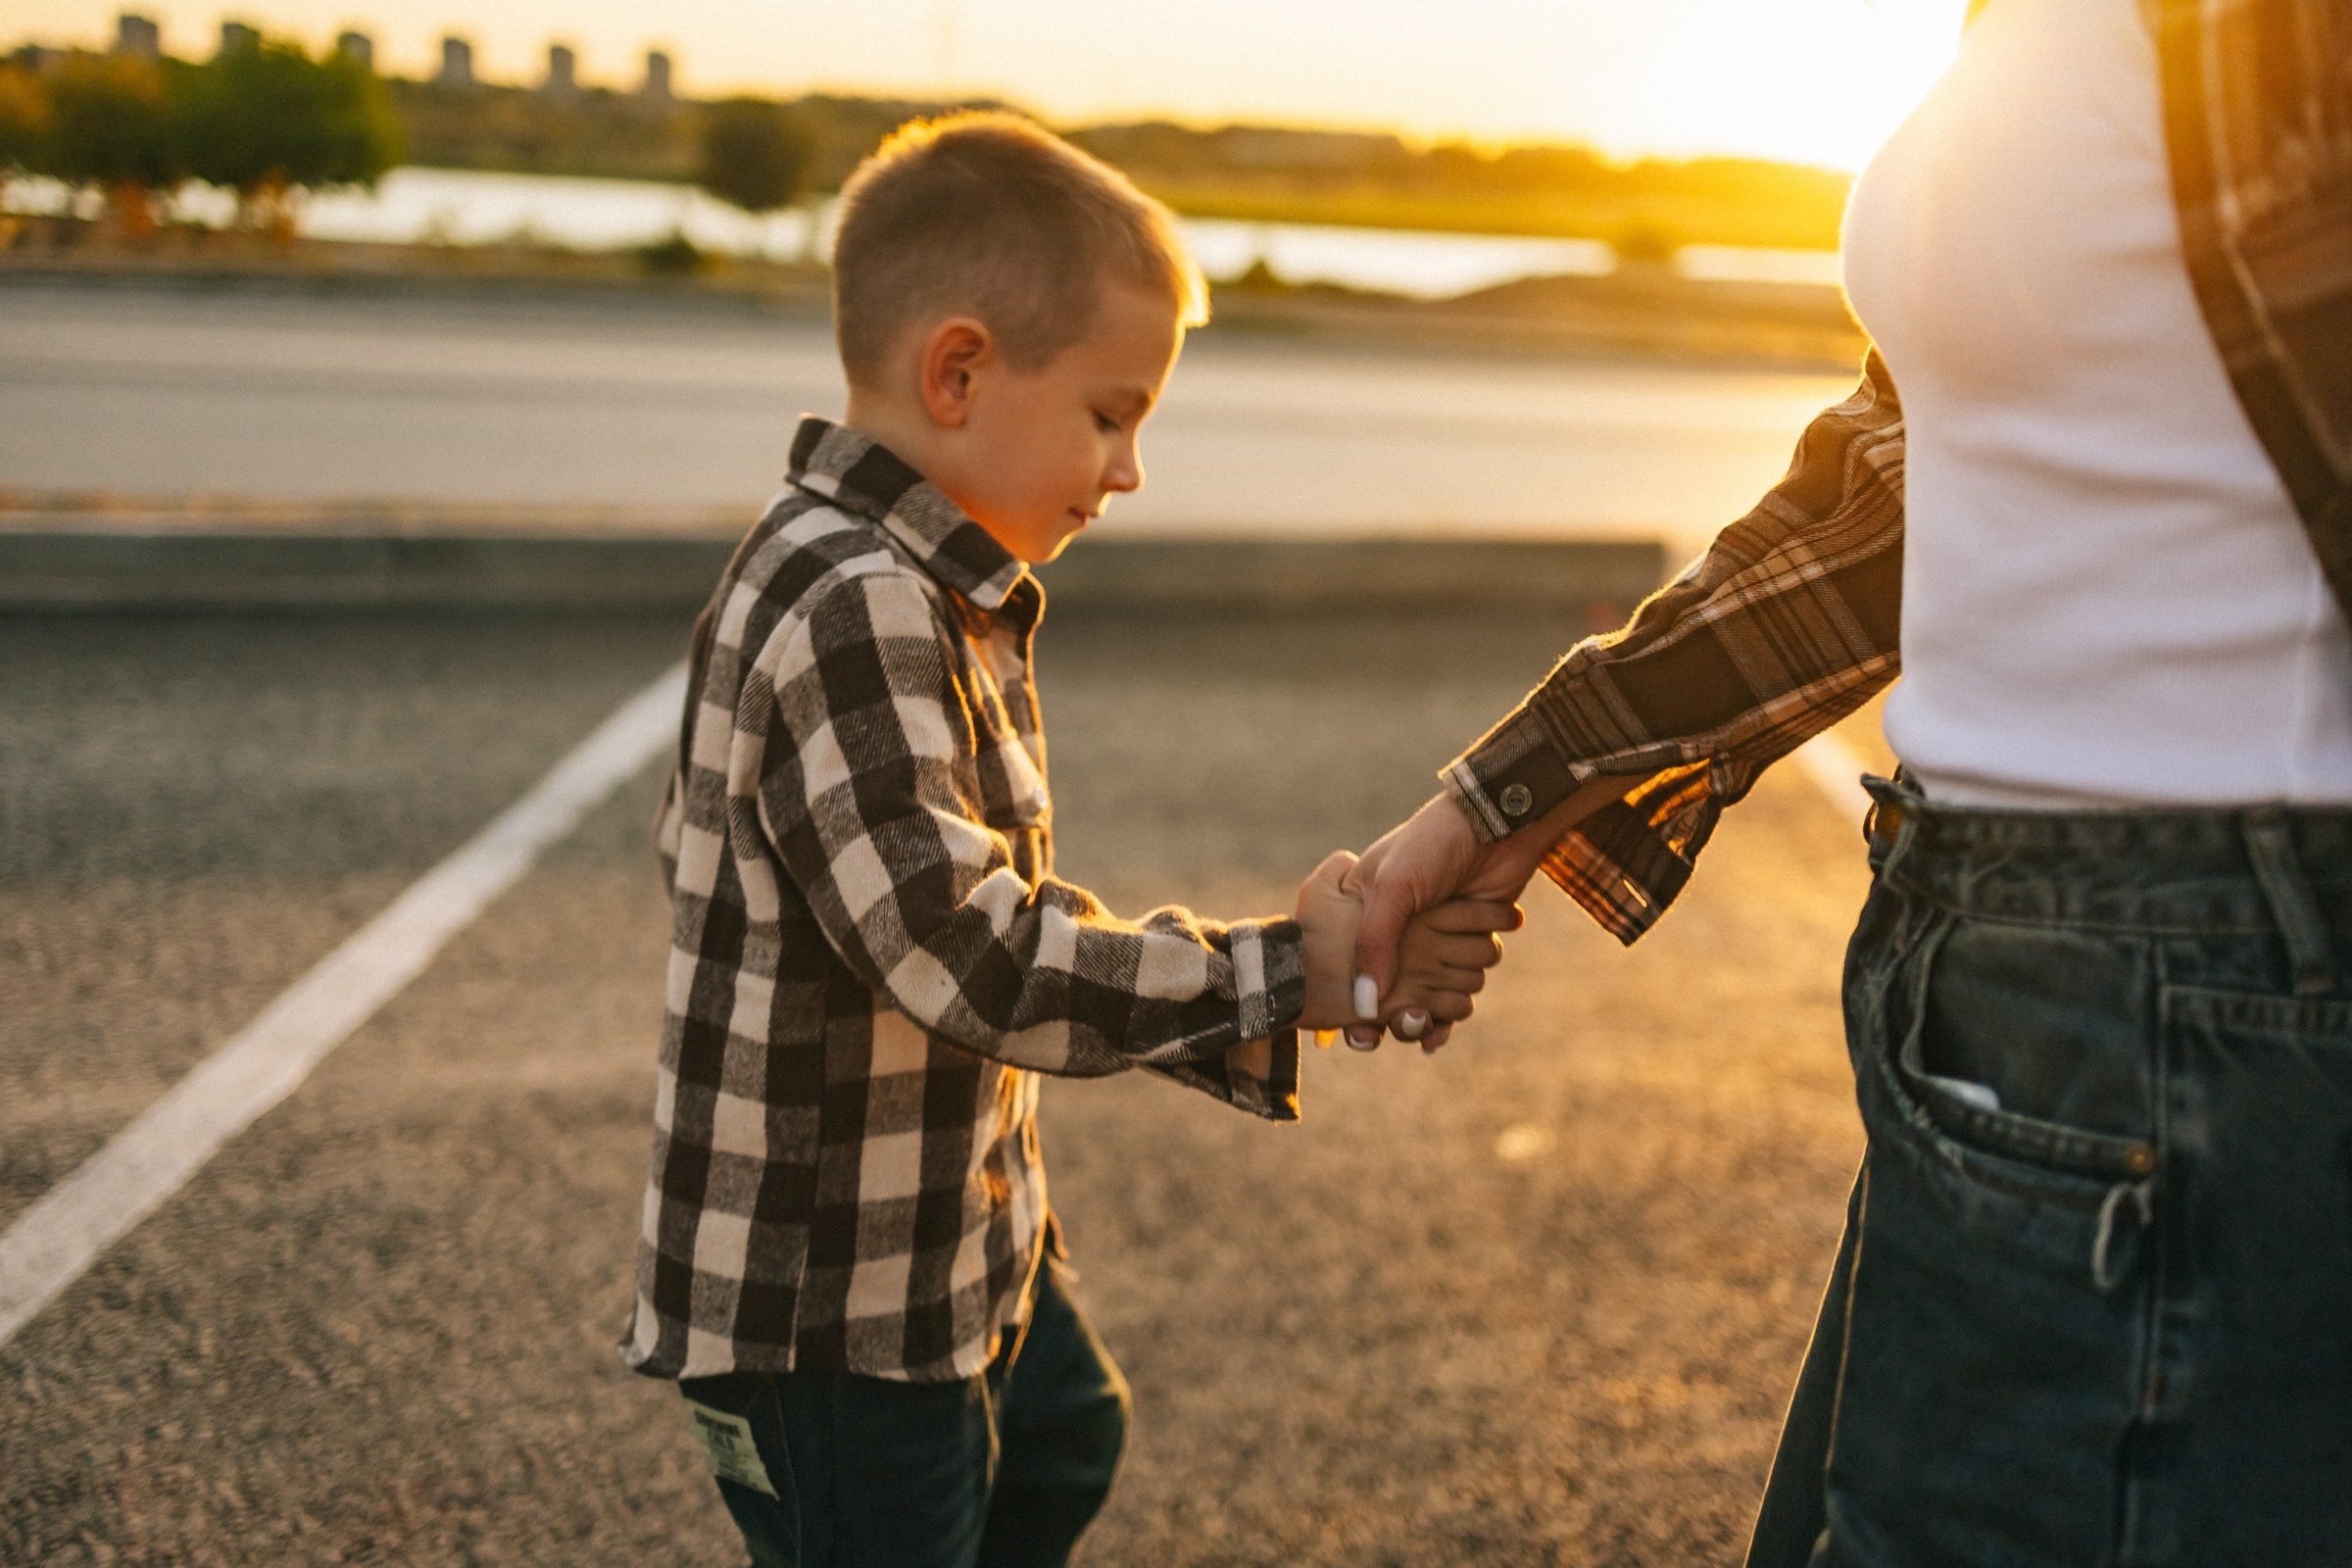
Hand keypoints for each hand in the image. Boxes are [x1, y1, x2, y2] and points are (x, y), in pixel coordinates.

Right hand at [1294, 851, 1516, 1032]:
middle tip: (1381, 1031)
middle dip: (1385, 1019)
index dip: (1348, 1003)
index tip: (1353, 1028)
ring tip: (1419, 1018)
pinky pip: (1453, 999)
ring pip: (1424, 1000)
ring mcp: (1435, 946)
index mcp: (1368, 915)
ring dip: (1425, 1013)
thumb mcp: (1393, 887)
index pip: (1348, 970)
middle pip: (1385, 996)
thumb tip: (1365, 1005)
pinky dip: (1446, 1019)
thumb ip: (1375, 942)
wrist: (1496, 825)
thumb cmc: (1432, 846)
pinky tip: (1438, 1033)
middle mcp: (1398, 934)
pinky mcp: (1468, 951)